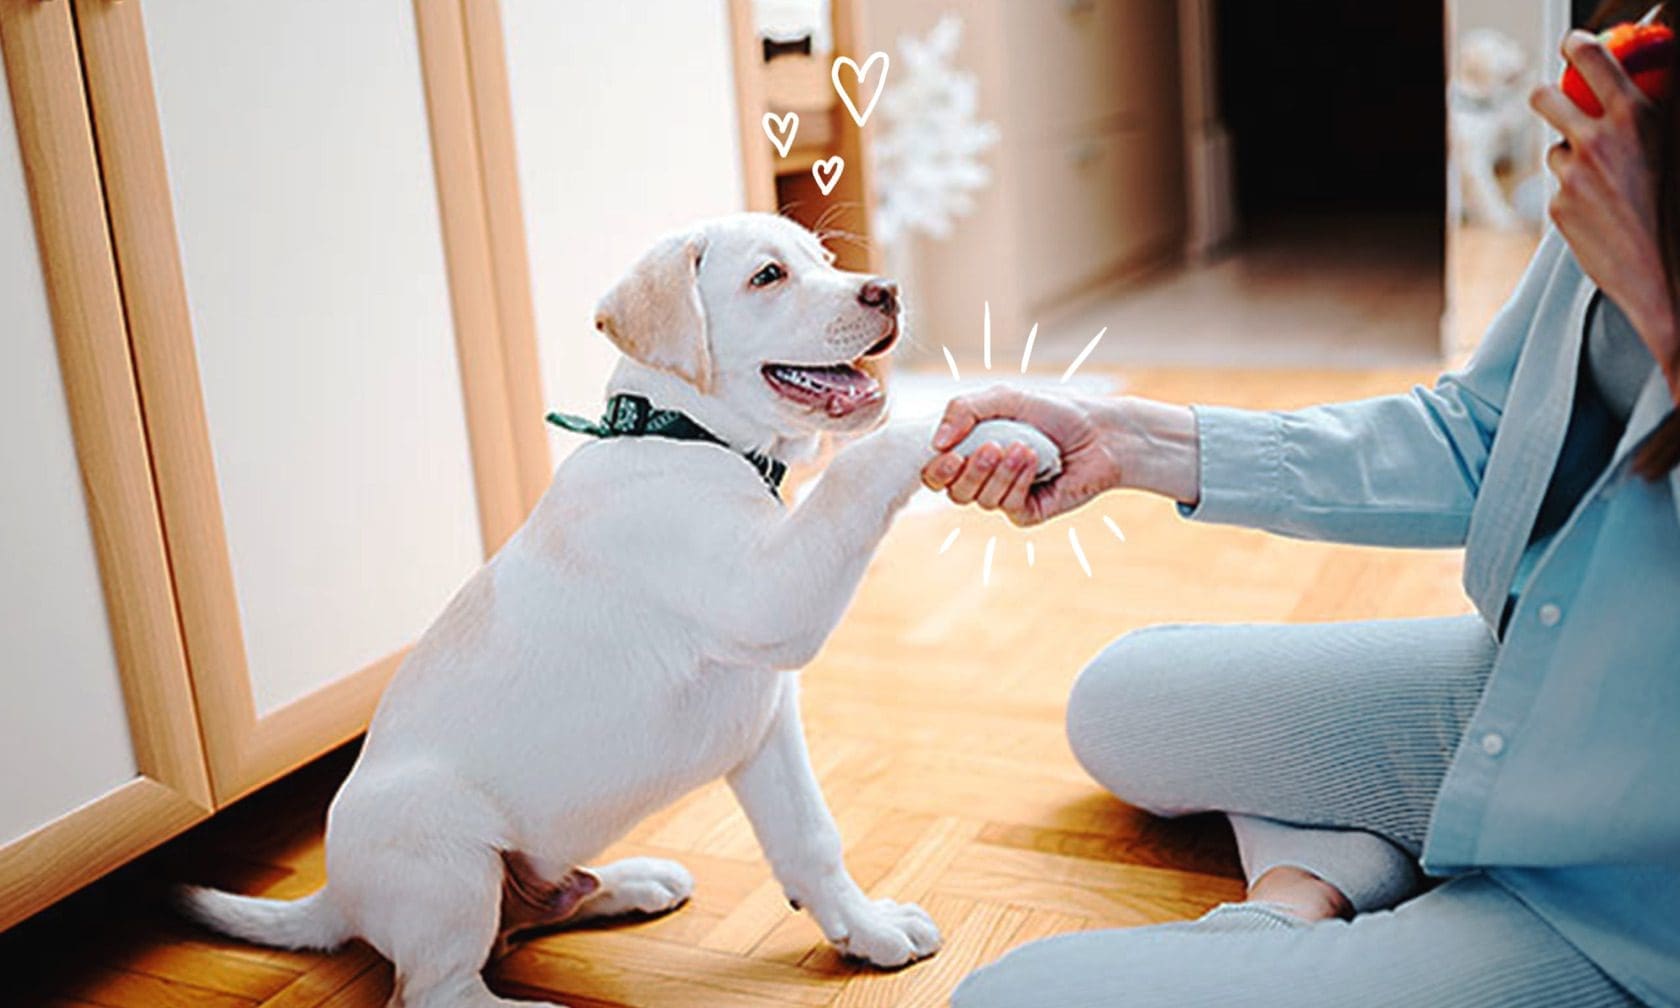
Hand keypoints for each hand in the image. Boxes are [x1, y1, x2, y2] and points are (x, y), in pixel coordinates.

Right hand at [920, 386, 1121, 525]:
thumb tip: (936, 442)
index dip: (936, 470)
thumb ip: (964, 409)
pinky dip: (1019, 480)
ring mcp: (1006, 496)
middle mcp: (985, 477)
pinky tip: (1036, 461)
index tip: (949, 454)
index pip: (937, 472)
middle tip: (992, 447)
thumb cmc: (1055, 413)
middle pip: (953, 491)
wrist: (1101, 432)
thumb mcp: (1004, 398)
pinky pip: (1007, 506)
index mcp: (973, 451)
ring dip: (1001, 471)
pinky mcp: (1028, 512)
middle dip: (970, 470)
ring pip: (980, 499)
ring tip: (1026, 448)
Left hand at [1531, 30, 1678, 384]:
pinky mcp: (1559, 208)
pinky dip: (1576, 194)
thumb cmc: (1679, 211)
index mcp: (1637, 116)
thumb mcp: (1678, 147)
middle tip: (1559, 101)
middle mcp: (1599, 141)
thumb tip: (1639, 94)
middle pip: (1545, 97)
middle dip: (1550, 96)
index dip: (1576, 45)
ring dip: (1572, 157)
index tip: (1573, 43)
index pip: (1594, 57)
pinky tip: (1605, 213)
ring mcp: (1574, 176)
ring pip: (1556, 149)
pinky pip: (1560, 188)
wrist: (1670, 275)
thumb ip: (1654, 117)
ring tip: (1608, 181)